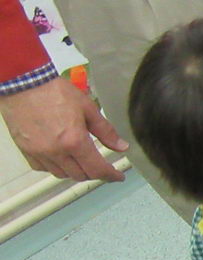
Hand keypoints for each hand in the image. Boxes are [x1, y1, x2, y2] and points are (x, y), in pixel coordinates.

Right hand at [0, 76, 127, 180]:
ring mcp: (39, 153)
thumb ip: (106, 131)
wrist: (23, 83)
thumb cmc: (56, 91)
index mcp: (74, 141)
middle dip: (94, 173)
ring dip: (75, 171)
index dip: (110, 175)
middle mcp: (56, 152)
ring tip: (82, 161)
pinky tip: (61, 157)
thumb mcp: (88, 108)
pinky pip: (43, 168)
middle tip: (101, 165)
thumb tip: (122, 147)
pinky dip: (55, 167)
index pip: (97, 169)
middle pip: (80, 175)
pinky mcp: (26, 150)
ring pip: (62, 174)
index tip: (118, 177)